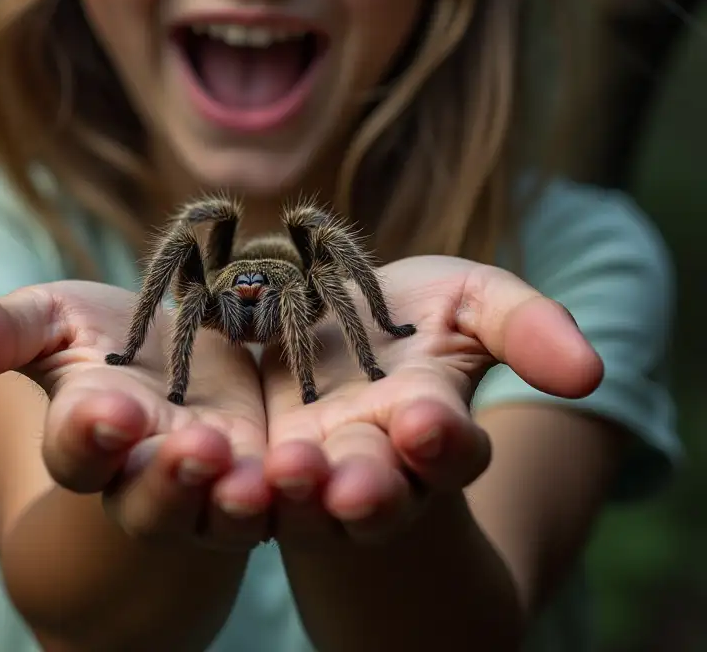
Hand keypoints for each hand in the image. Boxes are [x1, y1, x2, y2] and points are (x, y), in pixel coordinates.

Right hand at [0, 282, 272, 547]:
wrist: (177, 359)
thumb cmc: (102, 341)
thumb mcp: (52, 320)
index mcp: (89, 430)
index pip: (79, 446)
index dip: (89, 434)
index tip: (104, 411)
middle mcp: (145, 472)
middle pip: (151, 496)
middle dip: (169, 480)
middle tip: (193, 449)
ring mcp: (210, 481)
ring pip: (221, 508)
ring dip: (237, 498)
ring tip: (255, 476)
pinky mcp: (264, 472)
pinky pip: (282, 496)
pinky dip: (296, 489)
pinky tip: (313, 469)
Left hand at [259, 255, 602, 545]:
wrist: (324, 316)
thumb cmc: (412, 313)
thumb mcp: (473, 300)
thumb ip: (526, 326)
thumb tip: (591, 372)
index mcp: (435, 425)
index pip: (450, 448)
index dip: (442, 440)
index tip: (427, 422)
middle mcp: (376, 463)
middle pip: (377, 493)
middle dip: (368, 490)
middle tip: (353, 485)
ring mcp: (311, 468)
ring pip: (305, 500)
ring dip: (294, 492)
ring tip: (284, 472)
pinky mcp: (254, 460)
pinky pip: (242, 482)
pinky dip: (228, 477)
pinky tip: (210, 458)